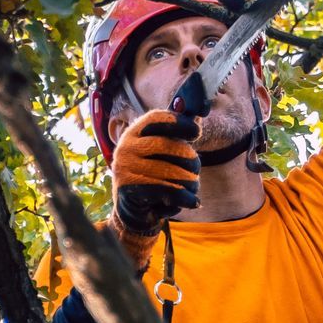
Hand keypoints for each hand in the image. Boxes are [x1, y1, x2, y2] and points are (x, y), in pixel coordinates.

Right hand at [112, 109, 200, 231]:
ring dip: (190, 183)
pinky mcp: (129, 190)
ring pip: (172, 171)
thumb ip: (177, 134)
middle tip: (196, 171)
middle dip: (191, 160)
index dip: (180, 122)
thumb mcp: (162, 155)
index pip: (157, 118)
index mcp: (134, 133)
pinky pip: (167, 190)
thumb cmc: (154, 177)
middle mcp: (125, 148)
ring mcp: (124, 168)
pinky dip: (185, 198)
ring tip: (192, 188)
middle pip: (169, 146)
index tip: (197, 132)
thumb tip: (198, 110)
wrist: (133, 212)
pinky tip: (192, 201)